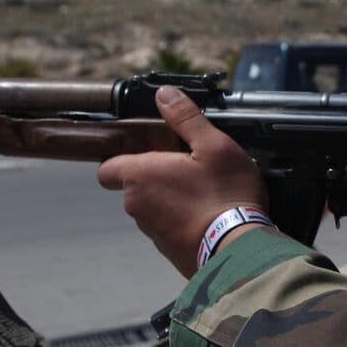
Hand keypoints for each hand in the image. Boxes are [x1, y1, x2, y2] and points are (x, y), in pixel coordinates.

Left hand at [96, 86, 270, 277]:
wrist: (238, 250)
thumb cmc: (226, 195)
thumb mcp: (214, 146)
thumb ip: (185, 118)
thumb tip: (164, 94)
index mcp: (140, 175)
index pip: (107, 167)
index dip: (122, 158)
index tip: (149, 153)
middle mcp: (136, 205)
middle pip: (134, 186)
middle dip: (156, 177)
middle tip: (189, 169)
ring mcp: (151, 232)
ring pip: (153, 208)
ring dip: (170, 200)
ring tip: (205, 194)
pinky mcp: (168, 251)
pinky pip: (169, 228)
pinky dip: (183, 221)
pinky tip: (210, 217)